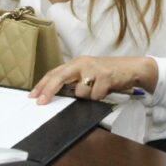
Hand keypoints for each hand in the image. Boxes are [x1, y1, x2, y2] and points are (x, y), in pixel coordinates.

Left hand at [29, 55, 156, 104]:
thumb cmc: (108, 74)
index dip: (42, 84)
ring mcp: (94, 69)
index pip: (54, 73)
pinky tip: (106, 90)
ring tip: (98, 91)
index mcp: (76, 62)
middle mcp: (83, 63)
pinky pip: (95, 95)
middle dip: (48, 90)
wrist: (132, 68)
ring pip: (80, 92)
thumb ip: (74, 81)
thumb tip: (57, 94)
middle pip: (59, 77)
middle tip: (40, 102)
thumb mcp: (89, 74)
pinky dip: (100, 97)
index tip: (33, 96)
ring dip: (87, 96)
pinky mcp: (105, 76)